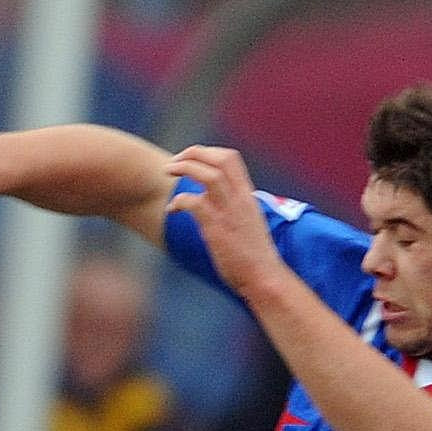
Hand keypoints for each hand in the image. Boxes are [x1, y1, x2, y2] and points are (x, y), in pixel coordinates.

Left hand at [163, 146, 281, 294]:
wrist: (264, 278)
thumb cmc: (253, 255)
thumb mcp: (246, 222)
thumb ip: (231, 208)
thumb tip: (209, 204)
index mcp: (247, 195)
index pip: (230, 158)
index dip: (206, 152)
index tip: (190, 160)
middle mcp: (240, 198)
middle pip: (219, 159)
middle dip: (192, 153)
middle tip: (173, 163)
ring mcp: (229, 212)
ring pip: (209, 175)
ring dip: (184, 168)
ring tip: (168, 172)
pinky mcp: (218, 229)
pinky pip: (195, 203)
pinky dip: (179, 201)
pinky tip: (171, 210)